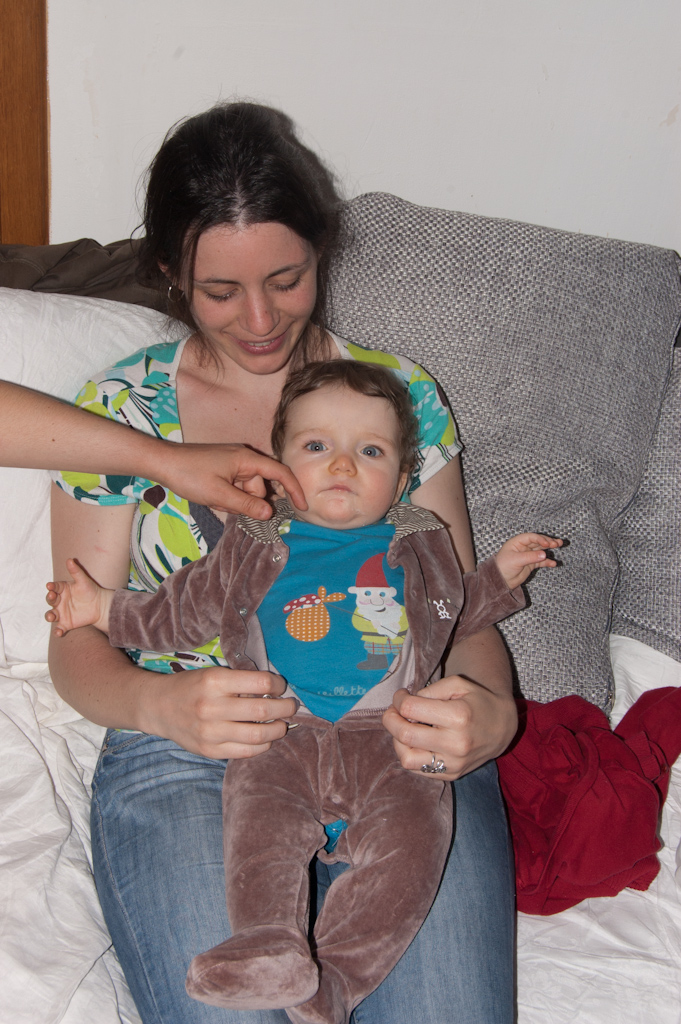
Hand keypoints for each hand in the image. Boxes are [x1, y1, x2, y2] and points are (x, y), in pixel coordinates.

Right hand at [46, 557, 112, 635]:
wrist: (100, 605)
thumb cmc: (90, 590)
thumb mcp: (83, 581)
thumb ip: (76, 571)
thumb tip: (69, 559)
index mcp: (62, 590)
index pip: (54, 587)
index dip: (51, 587)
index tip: (50, 586)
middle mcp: (59, 601)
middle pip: (50, 600)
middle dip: (50, 599)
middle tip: (52, 596)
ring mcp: (61, 612)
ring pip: (51, 615)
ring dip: (49, 616)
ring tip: (52, 616)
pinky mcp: (66, 623)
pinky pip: (59, 628)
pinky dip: (57, 631)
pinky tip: (59, 633)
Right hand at [137, 666, 298, 759]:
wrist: (159, 707)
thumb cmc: (192, 687)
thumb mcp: (214, 674)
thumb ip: (241, 681)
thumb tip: (277, 690)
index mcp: (215, 681)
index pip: (261, 683)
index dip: (278, 685)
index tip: (280, 686)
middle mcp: (212, 707)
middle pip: (263, 710)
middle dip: (285, 708)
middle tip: (291, 706)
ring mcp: (210, 732)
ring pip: (258, 734)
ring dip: (278, 729)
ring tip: (281, 724)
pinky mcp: (209, 750)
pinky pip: (246, 751)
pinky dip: (262, 745)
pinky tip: (265, 737)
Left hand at [159, 442, 306, 518]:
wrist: (163, 462)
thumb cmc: (190, 475)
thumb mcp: (218, 495)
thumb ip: (246, 505)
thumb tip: (269, 513)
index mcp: (246, 459)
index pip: (280, 473)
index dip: (294, 489)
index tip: (302, 507)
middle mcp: (244, 457)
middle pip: (261, 485)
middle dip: (248, 501)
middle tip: (226, 504)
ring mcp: (233, 462)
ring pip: (247, 489)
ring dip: (235, 500)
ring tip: (214, 499)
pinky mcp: (225, 467)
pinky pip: (236, 486)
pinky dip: (228, 496)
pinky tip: (212, 496)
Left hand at [382, 675, 517, 779]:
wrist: (503, 727)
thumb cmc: (478, 701)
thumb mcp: (458, 684)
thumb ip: (431, 690)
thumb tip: (405, 704)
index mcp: (458, 716)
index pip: (411, 709)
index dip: (399, 700)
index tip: (401, 695)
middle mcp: (456, 744)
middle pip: (405, 735)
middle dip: (390, 719)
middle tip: (393, 711)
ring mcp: (454, 763)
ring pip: (407, 759)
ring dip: (397, 741)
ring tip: (404, 729)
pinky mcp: (452, 775)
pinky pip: (418, 770)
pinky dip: (409, 754)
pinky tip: (416, 741)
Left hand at [495, 532, 562, 588]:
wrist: (500, 580)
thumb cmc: (503, 567)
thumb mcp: (516, 560)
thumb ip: (530, 557)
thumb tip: (544, 554)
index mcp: (517, 543)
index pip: (531, 537)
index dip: (540, 539)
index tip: (548, 544)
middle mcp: (523, 547)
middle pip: (538, 542)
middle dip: (548, 541)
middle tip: (557, 543)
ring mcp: (528, 555)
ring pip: (541, 549)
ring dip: (550, 548)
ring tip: (559, 545)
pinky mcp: (531, 564)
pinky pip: (541, 561)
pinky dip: (547, 562)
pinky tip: (553, 564)